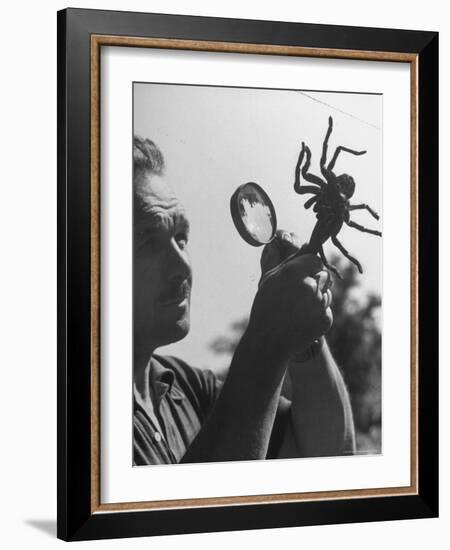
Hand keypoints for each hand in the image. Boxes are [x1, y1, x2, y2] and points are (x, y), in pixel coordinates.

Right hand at [248, 232, 332, 359]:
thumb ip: (289, 261)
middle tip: (298, 294)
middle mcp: (310, 286)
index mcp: (294, 272)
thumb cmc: (265, 307)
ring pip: (326, 293)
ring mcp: (320, 304)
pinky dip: (317, 314)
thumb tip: (305, 246)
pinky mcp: (326, 319)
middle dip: (314, 281)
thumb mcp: (270, 279)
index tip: (301, 274)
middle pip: (323, 275)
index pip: (314, 259)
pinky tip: (302, 320)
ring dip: (316, 298)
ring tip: (297, 309)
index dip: (308, 267)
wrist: (268, 342)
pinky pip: (326, 310)